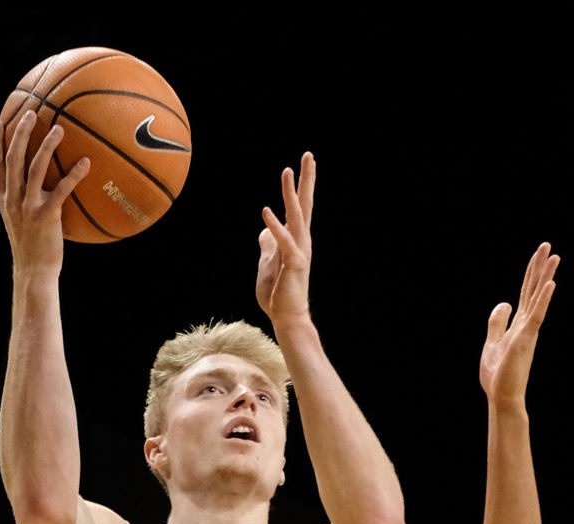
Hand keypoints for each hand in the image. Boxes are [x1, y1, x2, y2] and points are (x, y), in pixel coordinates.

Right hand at [0, 110, 89, 275]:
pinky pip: (61, 190)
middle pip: (11, 158)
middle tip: (30, 113)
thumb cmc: (33, 247)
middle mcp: (11, 199)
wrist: (34, 270)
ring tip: (59, 128)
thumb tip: (43, 187)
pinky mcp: (46, 216)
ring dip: (45, 146)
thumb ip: (26, 202)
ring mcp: (27, 206)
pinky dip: (74, 175)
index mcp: (3, 198)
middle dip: (19, 133)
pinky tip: (86, 163)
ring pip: (33, 168)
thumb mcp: (22, 221)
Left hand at [258, 153, 314, 324]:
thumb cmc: (278, 293)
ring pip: (296, 217)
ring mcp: (299, 251)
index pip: (299, 207)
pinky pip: (284, 242)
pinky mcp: (293, 264)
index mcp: (296, 240)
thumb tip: (265, 229)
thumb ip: (268, 244)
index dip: (300, 185)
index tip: (301, 164)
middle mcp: (301, 241)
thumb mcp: (267, 263)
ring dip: (291, 194)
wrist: (287, 317)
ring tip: (287, 171)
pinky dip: (276, 227)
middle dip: (306, 180)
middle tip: (309, 155)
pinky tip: (266, 211)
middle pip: (305, 205)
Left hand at [480, 243, 559, 407]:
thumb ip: (498, 321)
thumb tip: (504, 302)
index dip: (531, 273)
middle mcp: (527, 324)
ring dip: (545, 276)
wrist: (502, 397)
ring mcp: (528, 331)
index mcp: (519, 324)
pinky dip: (544, 299)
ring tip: (554, 257)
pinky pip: (537, 315)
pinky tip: (550, 284)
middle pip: (534, 290)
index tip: (540, 254)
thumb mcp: (492, 341)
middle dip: (540, 268)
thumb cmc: (498, 375)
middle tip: (548, 246)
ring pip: (538, 298)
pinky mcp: (526, 339)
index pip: (526, 293)